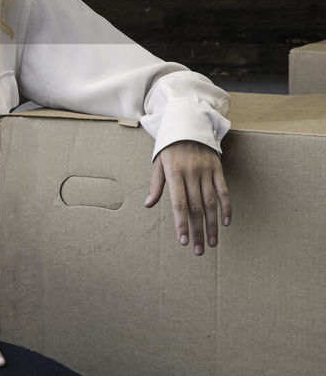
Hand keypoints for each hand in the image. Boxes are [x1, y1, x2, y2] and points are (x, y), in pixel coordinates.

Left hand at [144, 139, 231, 255]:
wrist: (188, 124)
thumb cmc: (169, 147)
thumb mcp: (157, 163)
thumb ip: (155, 184)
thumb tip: (149, 204)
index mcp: (173, 173)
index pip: (178, 204)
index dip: (181, 224)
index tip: (183, 241)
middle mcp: (191, 174)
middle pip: (196, 208)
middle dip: (197, 231)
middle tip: (199, 250)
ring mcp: (206, 172)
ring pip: (211, 203)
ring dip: (213, 225)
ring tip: (213, 243)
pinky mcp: (218, 169)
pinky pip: (224, 191)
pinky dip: (226, 208)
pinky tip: (226, 223)